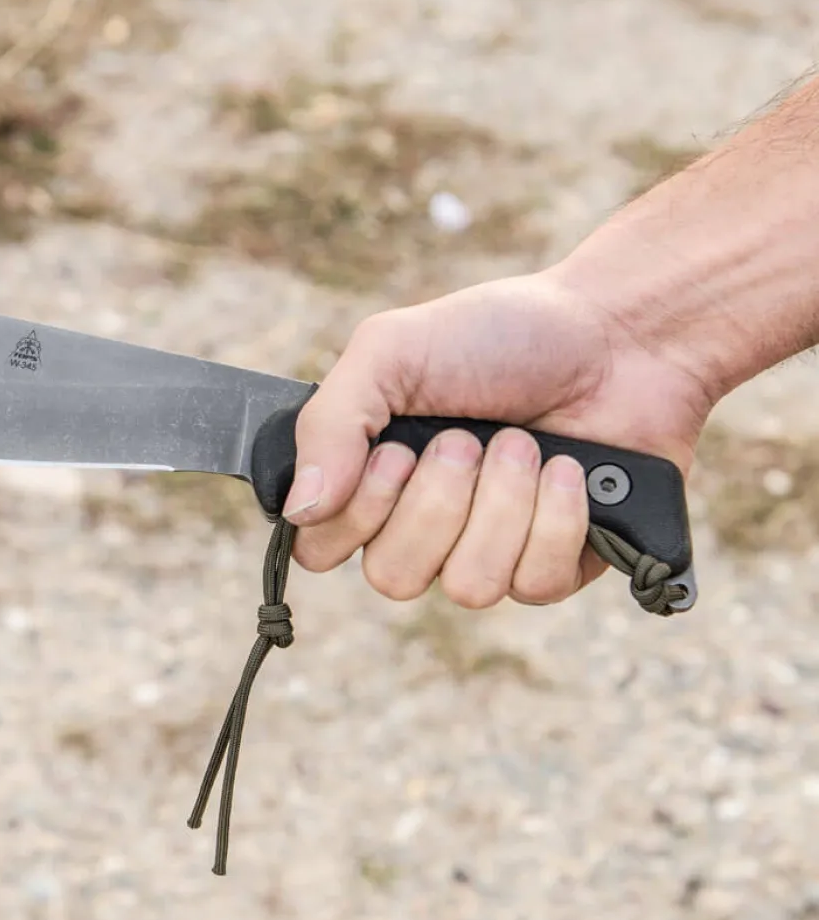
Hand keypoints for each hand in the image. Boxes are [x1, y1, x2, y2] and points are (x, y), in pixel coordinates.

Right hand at [283, 269, 714, 607]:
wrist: (618, 333)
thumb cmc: (499, 335)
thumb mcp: (390, 351)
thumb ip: (329, 423)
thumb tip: (300, 509)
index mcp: (370, 479)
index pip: (320, 548)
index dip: (357, 514)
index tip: (395, 453)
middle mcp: (421, 526)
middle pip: (393, 578)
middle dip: (438, 502)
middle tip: (467, 438)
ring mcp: (487, 551)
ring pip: (467, 586)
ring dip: (501, 505)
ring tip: (524, 445)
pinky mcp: (553, 566)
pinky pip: (532, 585)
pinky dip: (554, 519)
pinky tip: (568, 470)